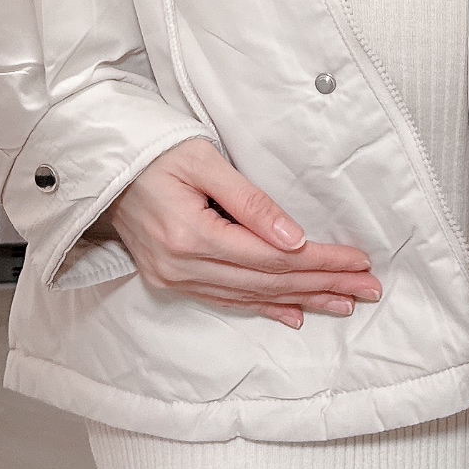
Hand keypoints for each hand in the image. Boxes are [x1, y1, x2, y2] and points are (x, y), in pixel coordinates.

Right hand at [93, 138, 381, 330]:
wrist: (101, 167)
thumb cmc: (154, 152)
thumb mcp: (204, 161)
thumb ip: (249, 201)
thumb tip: (294, 238)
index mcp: (190, 235)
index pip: (272, 258)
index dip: (320, 261)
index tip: (358, 261)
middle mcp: (181, 266)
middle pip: (268, 282)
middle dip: (323, 285)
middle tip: (367, 288)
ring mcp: (173, 278)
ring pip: (252, 297)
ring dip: (302, 300)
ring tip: (344, 303)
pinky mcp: (170, 281)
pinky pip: (226, 301)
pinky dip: (264, 309)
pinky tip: (295, 315)